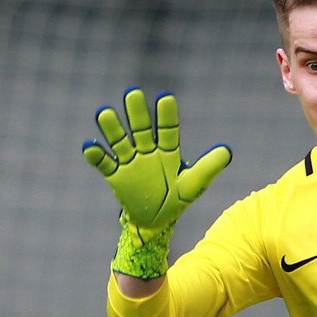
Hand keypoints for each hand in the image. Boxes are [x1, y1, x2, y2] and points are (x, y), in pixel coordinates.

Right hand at [83, 89, 230, 278]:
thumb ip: (208, 168)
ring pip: (120, 142)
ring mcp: (130, 163)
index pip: (167, 130)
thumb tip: (227, 151)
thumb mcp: (193, 185)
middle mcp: (147, 151)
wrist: (155, 223)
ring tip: (104, 113)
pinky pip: (104, 164)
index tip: (165, 98)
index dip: (166, 116)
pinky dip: (96, 156)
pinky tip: (89, 145)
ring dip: (112, 129)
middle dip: (137, 114)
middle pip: (141, 130)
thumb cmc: (176, 201)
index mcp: (168, 151)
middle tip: (132, 93)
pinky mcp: (116, 176)